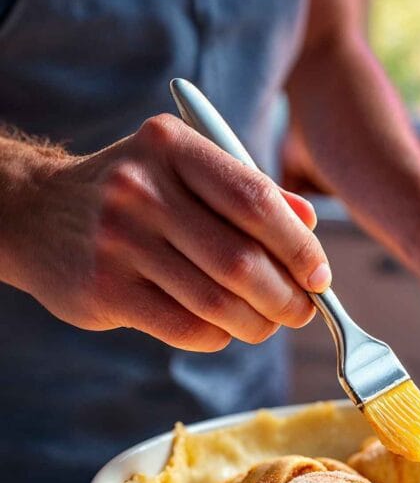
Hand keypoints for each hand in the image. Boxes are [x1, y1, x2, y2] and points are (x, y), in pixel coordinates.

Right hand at [2, 115, 330, 350]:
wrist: (35, 214)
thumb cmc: (133, 190)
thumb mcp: (183, 168)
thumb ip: (249, 190)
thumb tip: (310, 226)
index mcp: (172, 146)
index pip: (255, 201)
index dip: (299, 246)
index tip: (321, 275)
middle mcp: (142, 189)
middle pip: (241, 259)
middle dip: (286, 296)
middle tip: (303, 310)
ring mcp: (119, 240)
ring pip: (216, 301)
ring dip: (258, 323)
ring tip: (270, 323)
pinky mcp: (104, 288)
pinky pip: (185, 328)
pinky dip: (219, 336)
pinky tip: (225, 328)